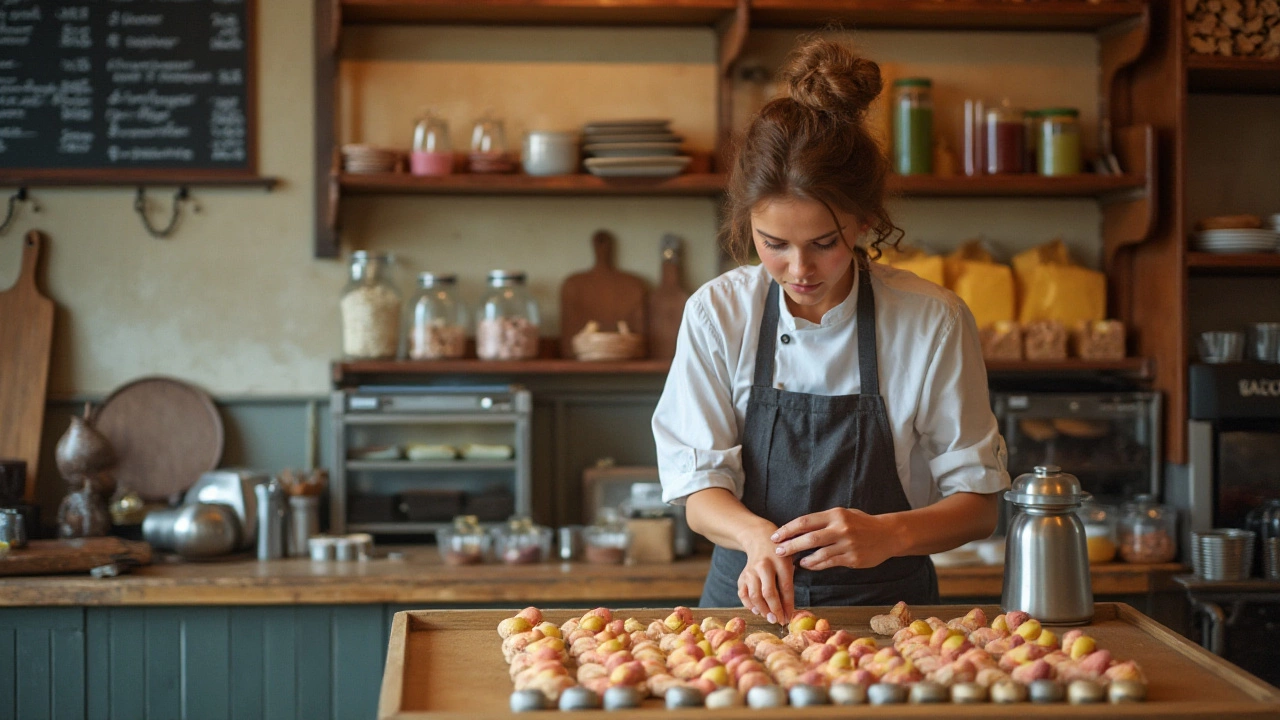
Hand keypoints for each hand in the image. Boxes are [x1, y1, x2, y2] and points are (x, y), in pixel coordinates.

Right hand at [736, 525, 794, 625]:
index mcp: (780, 562)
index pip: (785, 587)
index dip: (787, 605)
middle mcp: (763, 566)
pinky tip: (757, 610)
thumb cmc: (779, 555)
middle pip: (768, 592)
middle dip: (774, 610)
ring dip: (762, 610)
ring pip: (754, 595)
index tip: (789, 618)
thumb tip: (788, 611)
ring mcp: (750, 571)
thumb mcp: (788, 564)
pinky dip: (749, 605)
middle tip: (779, 621)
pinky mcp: (742, 575)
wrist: (759, 539)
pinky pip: (743, 594)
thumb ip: (788, 584)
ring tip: (770, 617)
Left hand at [771, 508, 900, 571]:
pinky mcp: (853, 559)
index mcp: (836, 515)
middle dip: (790, 545)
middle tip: (778, 551)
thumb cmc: (862, 523)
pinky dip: (816, 564)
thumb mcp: (844, 514)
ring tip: (792, 561)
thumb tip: (798, 529)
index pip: (806, 521)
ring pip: (818, 553)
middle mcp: (841, 529)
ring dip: (802, 558)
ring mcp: (847, 545)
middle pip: (809, 538)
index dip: (788, 529)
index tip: (776, 536)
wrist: (888, 534)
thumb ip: (824, 521)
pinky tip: (807, 564)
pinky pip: (829, 563)